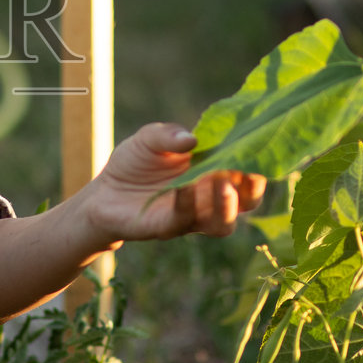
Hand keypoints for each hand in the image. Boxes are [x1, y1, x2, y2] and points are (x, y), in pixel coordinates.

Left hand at [81, 122, 265, 245]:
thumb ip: (169, 134)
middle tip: (246, 169)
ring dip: (227, 205)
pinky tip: (182, 187)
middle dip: (253, 188)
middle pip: (248, 201)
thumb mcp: (149, 138)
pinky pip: (185, 220)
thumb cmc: (135, 163)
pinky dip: (186, 203)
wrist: (103, 193)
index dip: (258, 161)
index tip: (259, 145)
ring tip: (223, 184)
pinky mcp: (167, 227)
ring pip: (225, 223)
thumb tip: (192, 139)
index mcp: (214, 172)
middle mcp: (211, 198)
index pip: (249, 172)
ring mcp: (192, 216)